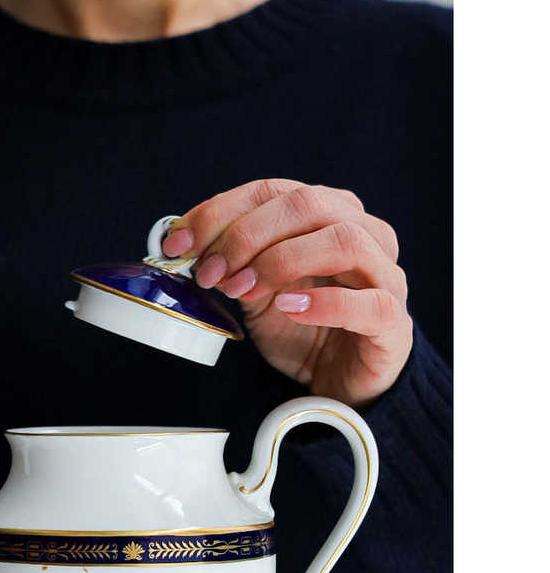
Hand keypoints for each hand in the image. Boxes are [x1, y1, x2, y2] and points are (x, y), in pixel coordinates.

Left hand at [162, 179, 411, 406]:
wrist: (339, 382)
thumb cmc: (300, 329)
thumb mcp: (253, 290)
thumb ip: (230, 263)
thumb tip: (183, 243)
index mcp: (327, 214)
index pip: (273, 191)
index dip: (220, 212)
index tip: (180, 242)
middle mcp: (362, 233)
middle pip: (307, 205)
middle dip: (245, 236)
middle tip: (210, 272)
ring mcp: (384, 274)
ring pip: (343, 241)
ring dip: (281, 261)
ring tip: (243, 289)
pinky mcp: (392, 321)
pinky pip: (369, 302)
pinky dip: (324, 303)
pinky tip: (288, 308)